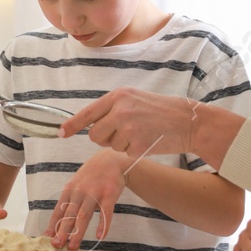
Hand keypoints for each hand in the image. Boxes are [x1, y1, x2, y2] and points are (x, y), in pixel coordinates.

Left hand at [48, 150, 131, 249]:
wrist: (110, 160)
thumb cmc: (90, 177)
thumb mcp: (75, 186)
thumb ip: (68, 203)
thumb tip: (57, 224)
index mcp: (69, 191)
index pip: (58, 211)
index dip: (52, 225)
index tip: (47, 239)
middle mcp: (79, 192)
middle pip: (69, 215)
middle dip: (62, 231)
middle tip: (57, 246)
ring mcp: (95, 192)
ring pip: (84, 215)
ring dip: (78, 232)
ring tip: (73, 246)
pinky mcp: (109, 194)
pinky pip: (106, 212)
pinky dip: (103, 225)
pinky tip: (100, 236)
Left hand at [59, 88, 196, 157]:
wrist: (189, 120)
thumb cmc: (161, 110)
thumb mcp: (134, 99)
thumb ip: (112, 108)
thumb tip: (89, 124)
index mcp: (118, 96)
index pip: (88, 113)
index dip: (72, 125)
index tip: (61, 133)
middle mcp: (120, 110)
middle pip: (95, 135)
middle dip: (104, 138)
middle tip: (123, 133)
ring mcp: (129, 128)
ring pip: (110, 146)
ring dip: (122, 144)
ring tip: (141, 133)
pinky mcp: (138, 145)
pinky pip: (125, 154)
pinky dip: (134, 151)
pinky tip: (148, 140)